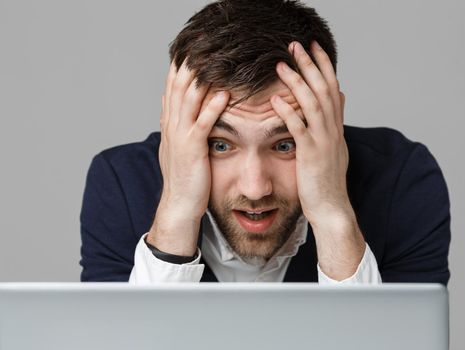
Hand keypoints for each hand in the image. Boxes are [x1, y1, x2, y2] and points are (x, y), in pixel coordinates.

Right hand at [148, 59, 229, 255]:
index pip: (172, 91)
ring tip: (211, 60)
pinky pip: (203, 124)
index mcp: (170, 126)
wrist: (180, 205)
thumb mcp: (176, 149)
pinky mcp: (193, 150)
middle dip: (187, 66)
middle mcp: (172, 128)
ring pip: (188, 102)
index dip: (179, 70)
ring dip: (200, 80)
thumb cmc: (185, 179)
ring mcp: (181, 138)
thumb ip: (175, 128)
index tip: (189, 52)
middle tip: (198, 46)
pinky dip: (212, 108)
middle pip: (177, 89)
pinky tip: (224, 94)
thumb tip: (171, 108)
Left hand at [270, 41, 364, 279]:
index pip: (332, 88)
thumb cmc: (327, 181)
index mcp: (336, 127)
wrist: (332, 209)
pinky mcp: (311, 156)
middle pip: (324, 90)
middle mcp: (333, 131)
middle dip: (310, 65)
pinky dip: (288, 113)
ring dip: (298, 83)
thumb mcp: (335, 147)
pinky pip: (299, 130)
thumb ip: (335, 121)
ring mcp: (324, 142)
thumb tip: (341, 96)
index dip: (323, 66)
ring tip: (282, 65)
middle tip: (296, 45)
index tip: (312, 47)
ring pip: (313, 105)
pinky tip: (274, 100)